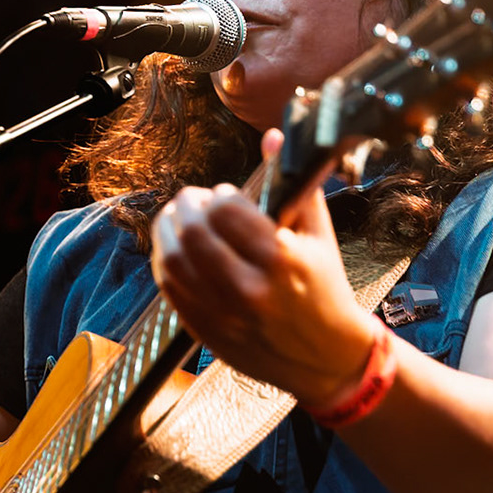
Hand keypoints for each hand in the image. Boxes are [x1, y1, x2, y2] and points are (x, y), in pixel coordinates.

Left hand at [149, 129, 376, 407]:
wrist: (327, 356)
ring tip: (176, 219)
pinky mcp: (207, 332)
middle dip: (185, 207)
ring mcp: (224, 314)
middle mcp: (249, 288)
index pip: (226, 210)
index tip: (222, 194)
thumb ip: (293, 184)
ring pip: (172, 261)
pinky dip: (165, 262)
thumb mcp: (318, 234)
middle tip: (190, 200)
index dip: (217, 195)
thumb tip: (274, 136)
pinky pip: (169, 289)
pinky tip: (174, 249)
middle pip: (192, 234)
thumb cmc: (325, 289)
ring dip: (166, 231)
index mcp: (281, 259)